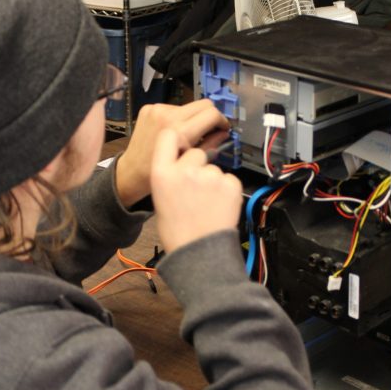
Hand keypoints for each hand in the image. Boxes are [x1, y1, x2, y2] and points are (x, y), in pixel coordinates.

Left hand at [115, 99, 229, 207]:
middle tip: (211, 129)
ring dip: (193, 118)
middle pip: (203, 103)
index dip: (222, 120)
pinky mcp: (149, 108)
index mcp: (180, 131)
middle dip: (210, 116)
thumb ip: (211, 144)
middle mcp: (168, 115)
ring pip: (189, 106)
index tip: (223, 127)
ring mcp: (157, 110)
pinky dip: (177, 118)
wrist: (132, 171)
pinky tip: (173, 131)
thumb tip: (223, 133)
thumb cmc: (159, 172)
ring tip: (188, 135)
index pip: (212, 113)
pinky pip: (173, 107)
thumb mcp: (190, 161)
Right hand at [150, 129, 242, 253]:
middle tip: (197, 190)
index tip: (182, 145)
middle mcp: (185, 170)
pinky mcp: (230, 184)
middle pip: (196, 152)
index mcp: (162, 173)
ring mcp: (209, 176)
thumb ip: (170, 176)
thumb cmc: (178, 232)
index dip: (178, 139)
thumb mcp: (160, 199)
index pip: (168, 136)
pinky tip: (218, 206)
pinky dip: (227, 190)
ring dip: (213, 181)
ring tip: (207, 204)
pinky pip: (229, 179)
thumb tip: (183, 163)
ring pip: (214, 168)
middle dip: (198, 165)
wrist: (198, 253)